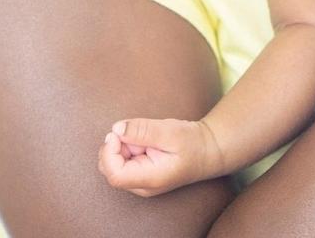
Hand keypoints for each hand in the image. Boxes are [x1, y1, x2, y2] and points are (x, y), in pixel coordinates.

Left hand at [98, 117, 221, 197]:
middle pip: (108, 168)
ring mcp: (139, 182)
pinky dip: (127, 146)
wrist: (206, 151)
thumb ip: (143, 130)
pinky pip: (121, 160)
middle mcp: (141, 185)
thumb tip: (116, 129)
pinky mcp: (138, 174)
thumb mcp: (170, 132)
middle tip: (137, 134)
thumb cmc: (192, 143)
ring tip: (146, 139)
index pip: (114, 174)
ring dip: (122, 145)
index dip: (109, 152)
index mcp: (150, 179)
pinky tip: (145, 143)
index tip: (119, 133)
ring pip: (112, 163)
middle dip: (115, 146)